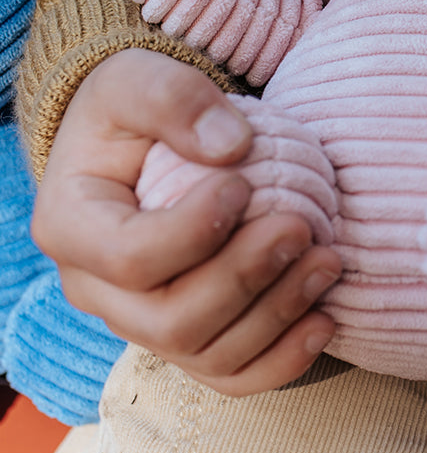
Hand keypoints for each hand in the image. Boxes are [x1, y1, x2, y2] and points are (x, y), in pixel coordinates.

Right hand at [33, 49, 339, 393]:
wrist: (144, 143)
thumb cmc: (137, 110)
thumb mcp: (139, 77)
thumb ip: (176, 99)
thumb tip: (231, 149)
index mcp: (72, 228)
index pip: (130, 259)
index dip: (194, 233)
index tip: (243, 185)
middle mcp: (98, 291)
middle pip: (172, 322)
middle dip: (247, 278)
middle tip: (302, 226)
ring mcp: (142, 323)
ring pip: (208, 355)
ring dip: (278, 314)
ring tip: (328, 260)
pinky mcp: (188, 338)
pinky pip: (232, 375)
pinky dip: (283, 359)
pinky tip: (326, 319)